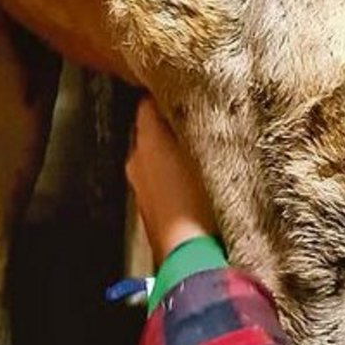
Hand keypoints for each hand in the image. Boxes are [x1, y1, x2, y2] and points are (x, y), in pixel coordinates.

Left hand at [125, 97, 217, 266]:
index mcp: (147, 142)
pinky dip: (172, 176)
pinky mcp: (148, 210)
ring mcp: (138, 188)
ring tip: (201, 148)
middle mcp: (135, 161)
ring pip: (154, 157)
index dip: (165, 93)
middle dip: (169, 124)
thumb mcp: (209, 154)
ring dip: (171, 152)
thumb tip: (208, 105)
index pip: (147, 104)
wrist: (190, 256)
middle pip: (150, 131)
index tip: (184, 88)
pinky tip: (195, 181)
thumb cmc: (201, 203)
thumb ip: (203, 127)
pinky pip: (159, 181)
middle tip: (198, 118)